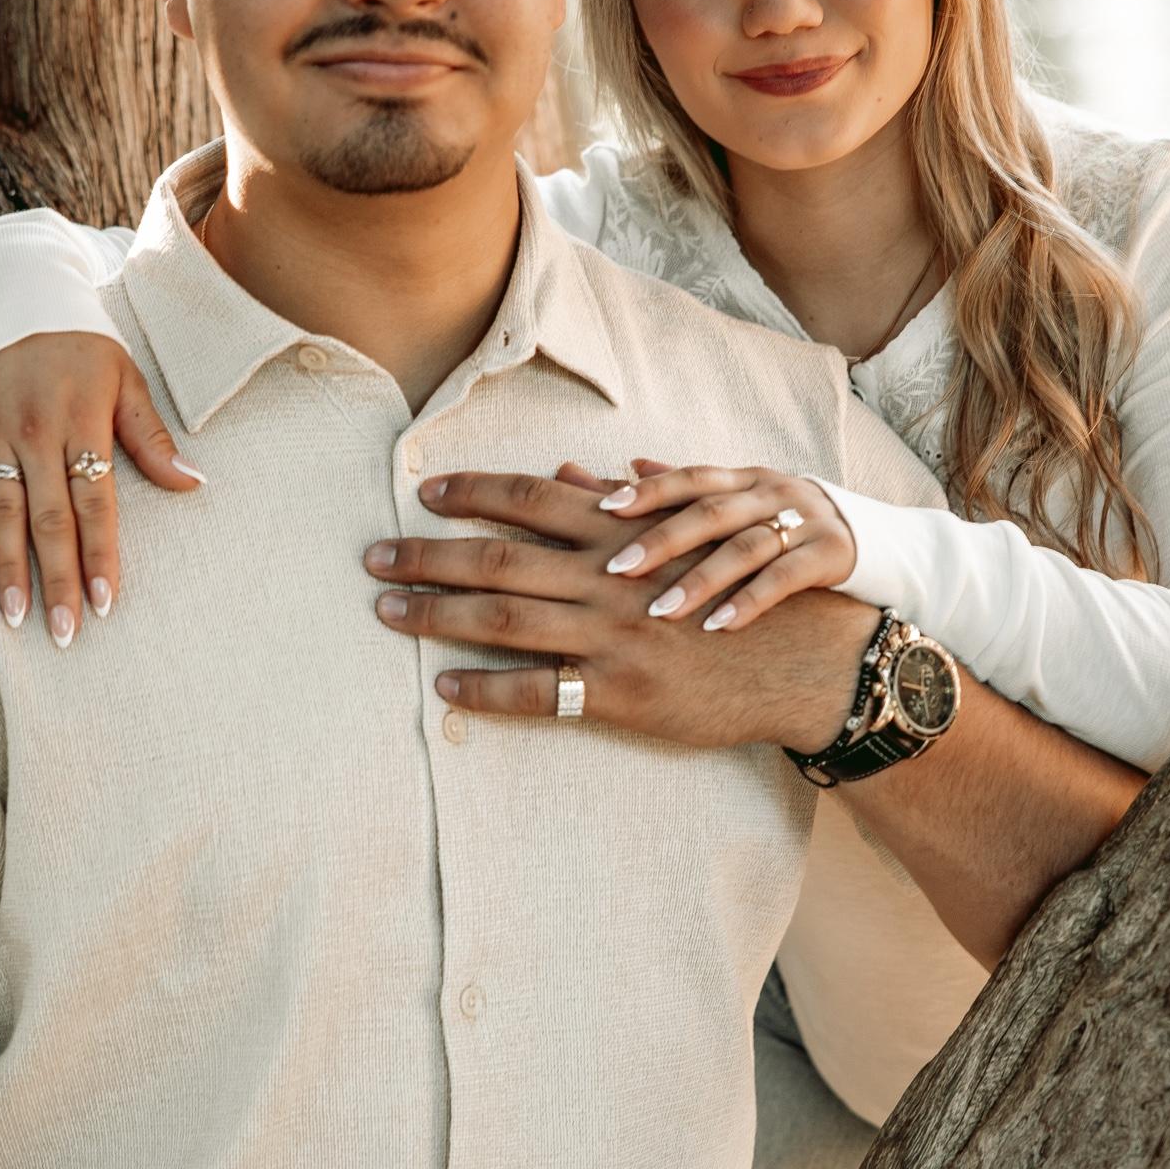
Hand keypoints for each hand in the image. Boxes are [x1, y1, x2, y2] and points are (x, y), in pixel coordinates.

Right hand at [0, 333, 204, 644]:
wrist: (13, 294)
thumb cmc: (83, 347)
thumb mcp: (126, 379)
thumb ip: (152, 436)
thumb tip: (194, 484)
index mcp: (85, 419)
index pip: (96, 501)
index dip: (100, 554)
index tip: (105, 604)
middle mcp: (36, 428)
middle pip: (49, 517)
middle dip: (58, 579)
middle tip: (63, 633)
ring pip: (1, 510)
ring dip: (8, 567)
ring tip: (16, 618)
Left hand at [364, 470, 880, 753]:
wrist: (798, 660)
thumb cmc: (734, 590)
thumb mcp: (682, 535)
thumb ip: (617, 507)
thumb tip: (565, 476)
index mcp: (619, 533)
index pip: (528, 499)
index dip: (471, 492)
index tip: (420, 493)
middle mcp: (606, 577)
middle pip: (498, 556)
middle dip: (427, 554)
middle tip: (371, 555)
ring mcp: (610, 635)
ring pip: (504, 618)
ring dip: (436, 614)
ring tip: (386, 611)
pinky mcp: (620, 692)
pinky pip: (537, 691)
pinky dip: (486, 688)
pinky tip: (444, 687)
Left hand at [589, 462, 857, 632]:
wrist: (871, 542)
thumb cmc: (784, 525)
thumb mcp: (739, 503)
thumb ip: (681, 490)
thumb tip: (619, 466)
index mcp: (742, 478)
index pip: (690, 477)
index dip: (648, 490)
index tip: (604, 509)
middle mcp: (771, 492)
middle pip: (711, 511)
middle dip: (661, 540)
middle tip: (616, 570)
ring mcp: (804, 521)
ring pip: (745, 547)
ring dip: (700, 580)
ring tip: (661, 611)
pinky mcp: (830, 554)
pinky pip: (785, 578)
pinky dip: (750, 601)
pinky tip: (719, 626)